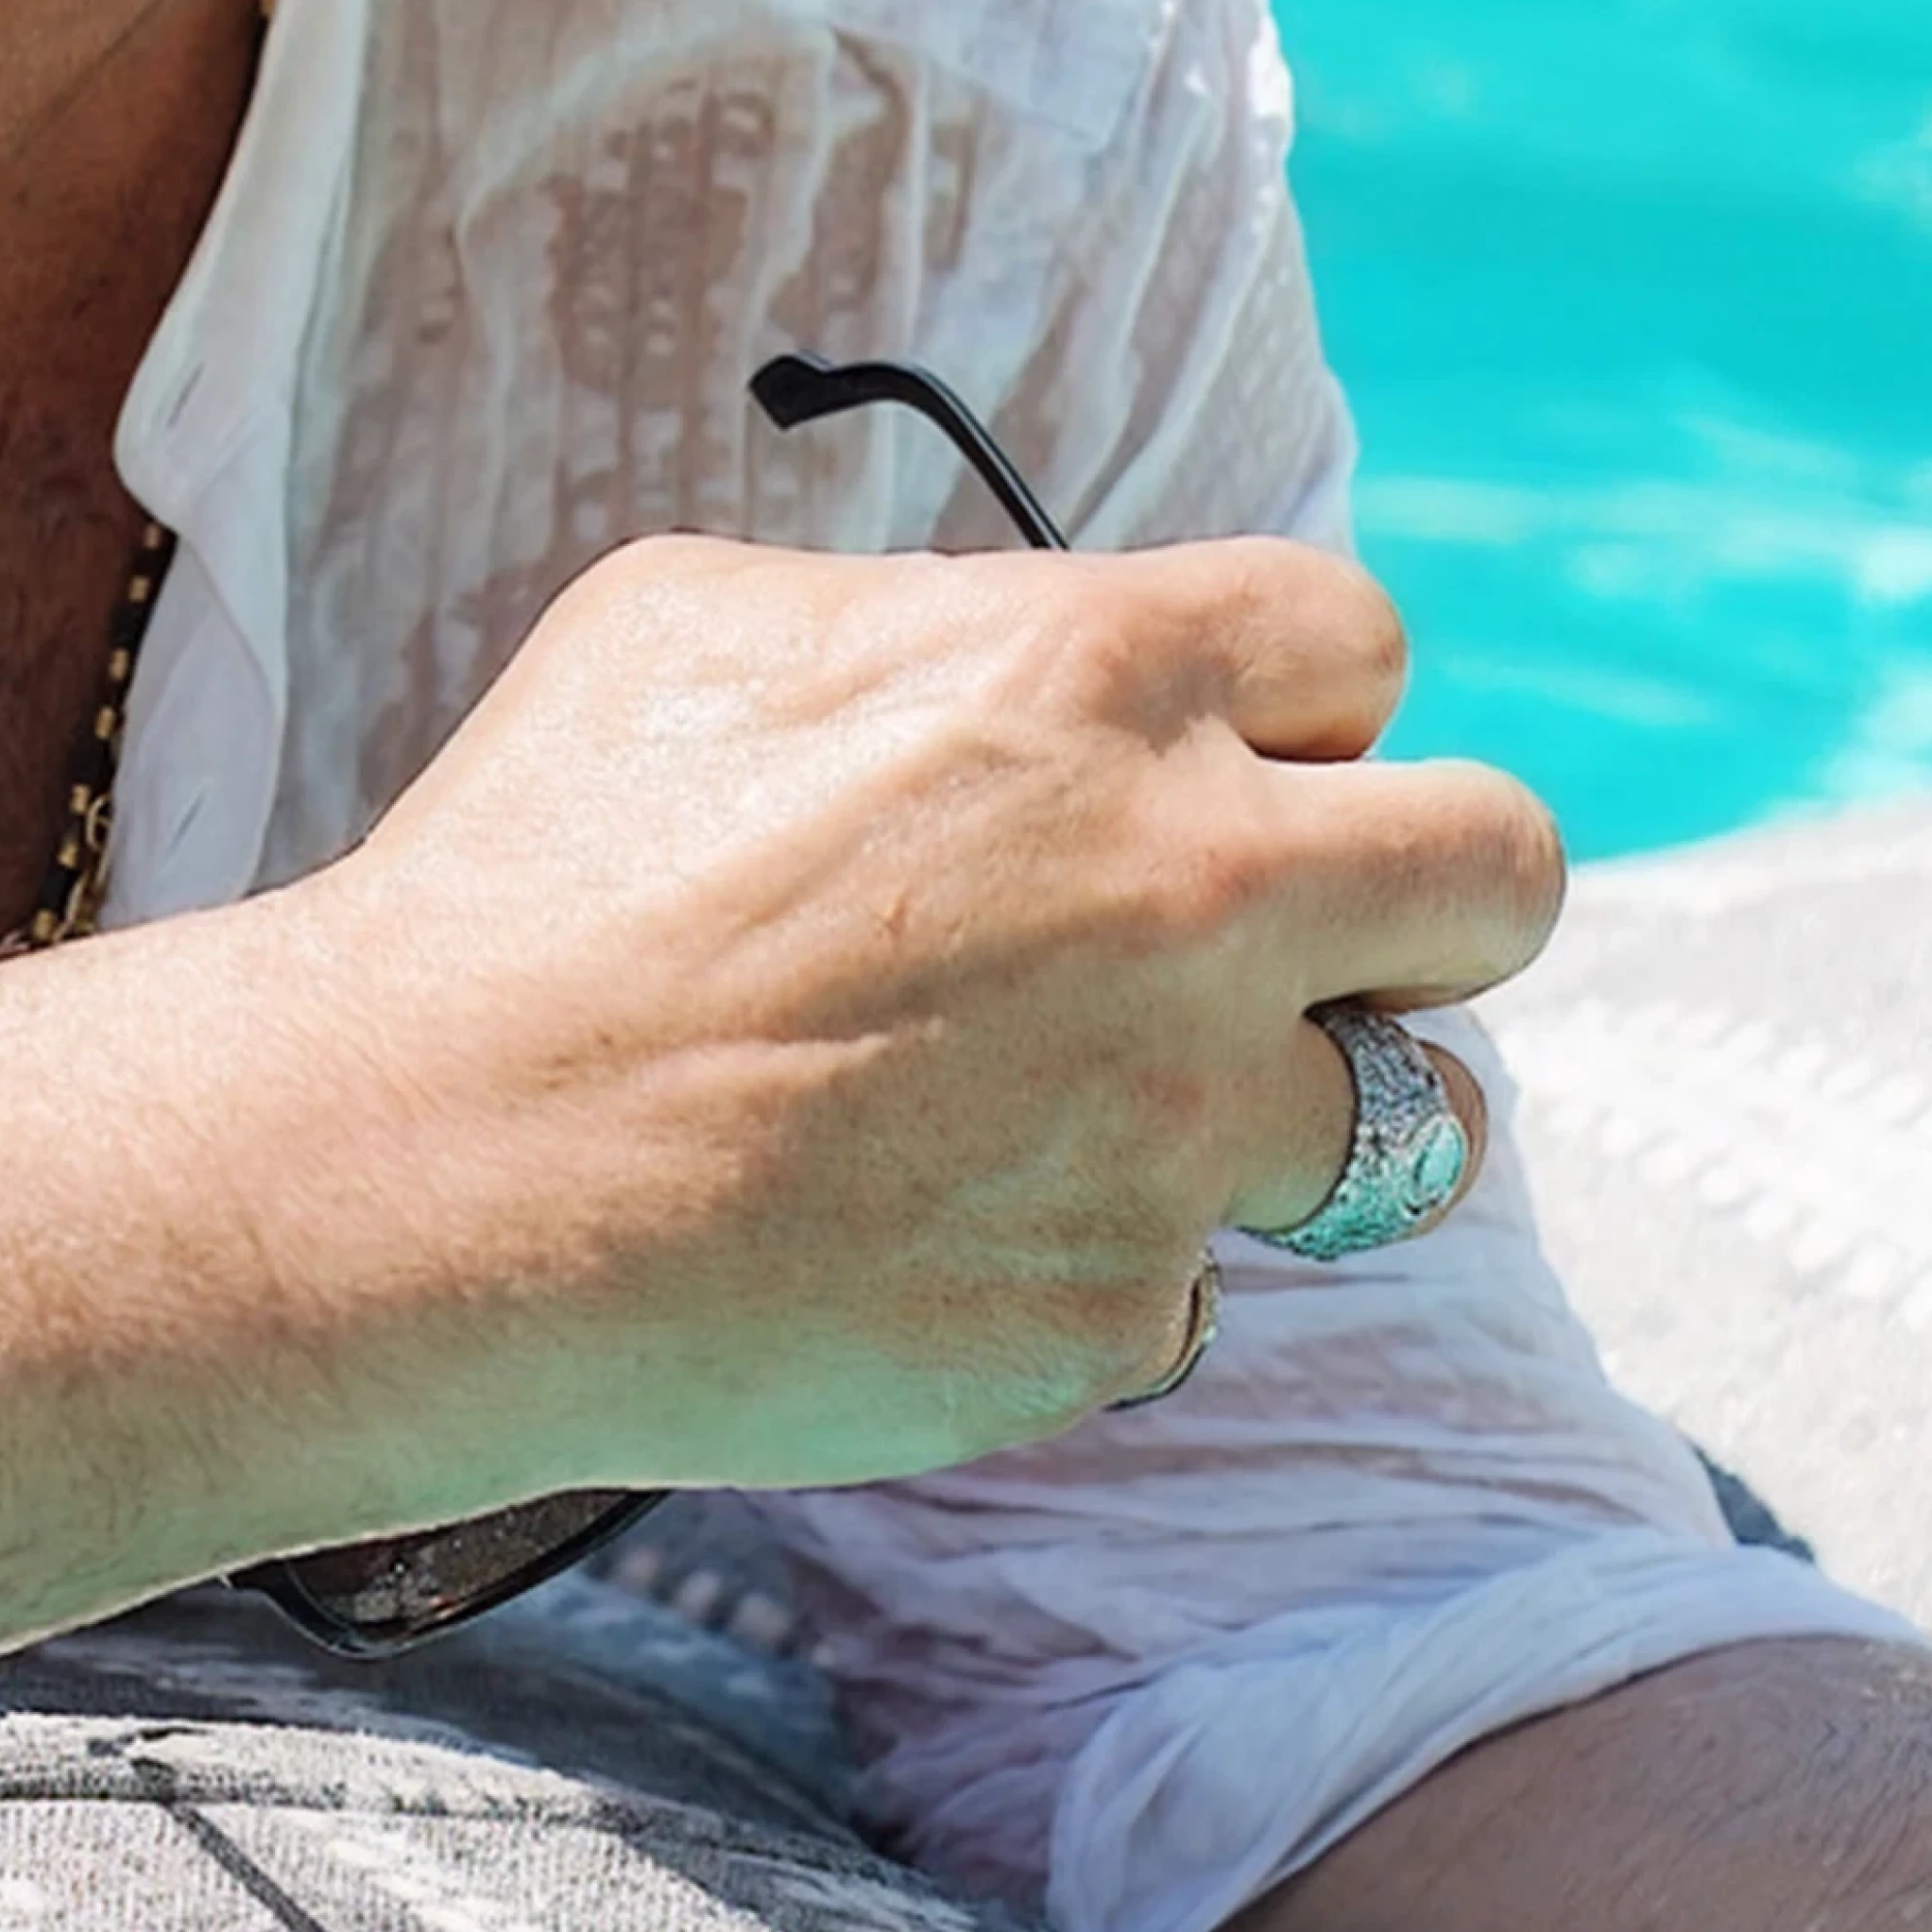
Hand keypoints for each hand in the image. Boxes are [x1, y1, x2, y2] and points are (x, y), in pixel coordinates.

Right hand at [306, 532, 1550, 1497]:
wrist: (428, 1169)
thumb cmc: (528, 869)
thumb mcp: (697, 622)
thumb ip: (929, 619)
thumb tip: (1014, 648)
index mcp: (1098, 675)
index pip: (1360, 642)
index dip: (1290, 705)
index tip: (1218, 762)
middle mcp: (1190, 889)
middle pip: (1503, 871)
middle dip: (1431, 899)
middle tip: (1303, 939)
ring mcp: (1174, 1122)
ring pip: (1402, 1122)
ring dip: (1274, 1107)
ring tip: (1092, 1113)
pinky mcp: (1118, 1312)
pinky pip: (1187, 1284)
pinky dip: (1084, 1262)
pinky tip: (915, 1231)